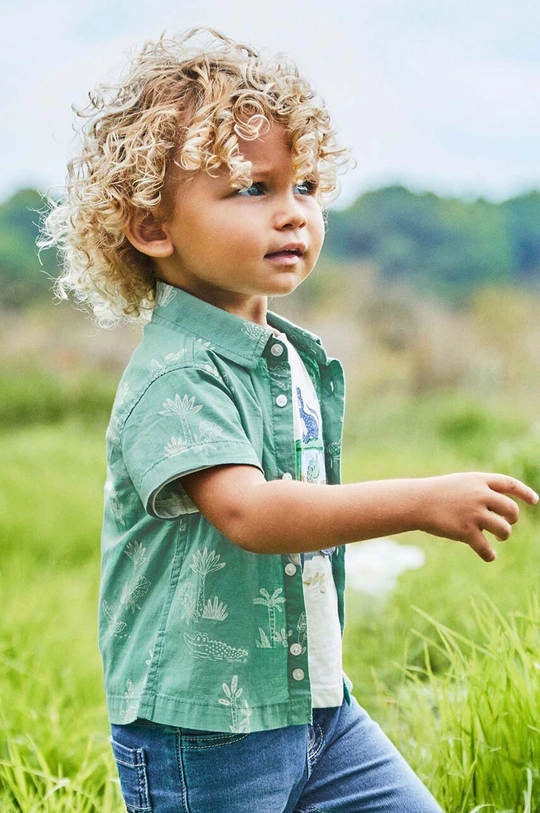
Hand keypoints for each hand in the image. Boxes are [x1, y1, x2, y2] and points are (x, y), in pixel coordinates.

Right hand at [418, 472, 537, 561]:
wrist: (416, 502)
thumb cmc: (437, 493)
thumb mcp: (460, 484)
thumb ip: (482, 491)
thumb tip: (504, 507)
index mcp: (479, 481)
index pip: (509, 484)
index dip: (524, 492)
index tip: (535, 501)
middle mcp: (480, 495)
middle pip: (511, 509)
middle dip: (512, 519)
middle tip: (504, 526)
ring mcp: (473, 513)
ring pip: (504, 529)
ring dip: (504, 535)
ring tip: (498, 538)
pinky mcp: (465, 531)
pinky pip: (486, 548)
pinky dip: (489, 554)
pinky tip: (489, 556)